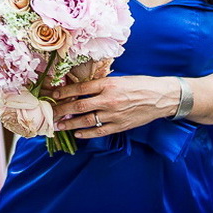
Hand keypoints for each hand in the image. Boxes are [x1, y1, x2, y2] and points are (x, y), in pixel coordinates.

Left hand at [45, 75, 177, 138]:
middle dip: (62, 109)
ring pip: (86, 120)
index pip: (80, 88)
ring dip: (70, 124)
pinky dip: (87, 133)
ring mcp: (114, 114)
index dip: (64, 91)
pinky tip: (77, 134)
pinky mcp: (120, 126)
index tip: (53, 94)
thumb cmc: (141, 84)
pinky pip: (99, 131)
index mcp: (108, 84)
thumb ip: (102, 84)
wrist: (161, 97)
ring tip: (59, 126)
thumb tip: (82, 88)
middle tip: (50, 113)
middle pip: (79, 105)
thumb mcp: (120, 78)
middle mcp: (109, 99)